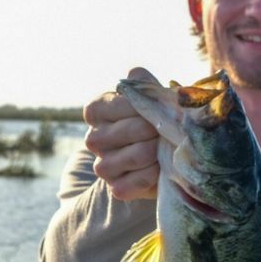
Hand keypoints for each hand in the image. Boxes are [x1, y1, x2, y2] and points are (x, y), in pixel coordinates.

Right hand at [84, 66, 160, 200]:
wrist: (164, 154)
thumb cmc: (154, 118)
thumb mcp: (150, 96)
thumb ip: (142, 82)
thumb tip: (136, 74)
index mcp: (96, 110)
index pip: (118, 104)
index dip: (143, 106)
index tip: (157, 108)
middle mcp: (93, 138)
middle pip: (130, 130)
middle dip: (156, 129)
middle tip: (167, 129)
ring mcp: (102, 165)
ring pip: (136, 156)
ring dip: (158, 151)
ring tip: (165, 147)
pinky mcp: (115, 187)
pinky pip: (135, 182)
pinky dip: (153, 176)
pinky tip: (160, 169)